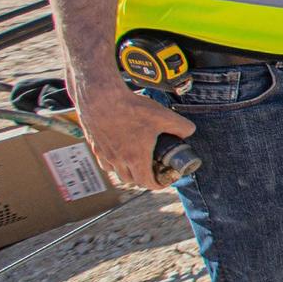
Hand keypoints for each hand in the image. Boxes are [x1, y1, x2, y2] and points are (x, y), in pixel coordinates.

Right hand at [70, 75, 195, 190]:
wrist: (101, 97)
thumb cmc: (131, 108)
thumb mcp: (164, 116)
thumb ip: (182, 127)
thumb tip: (188, 132)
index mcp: (135, 158)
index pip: (146, 183)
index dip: (158, 184)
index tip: (164, 180)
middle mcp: (118, 160)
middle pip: (131, 180)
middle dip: (144, 179)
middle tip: (153, 170)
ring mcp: (104, 153)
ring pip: (116, 172)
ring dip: (127, 172)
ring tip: (136, 162)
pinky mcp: (94, 145)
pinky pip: (104, 162)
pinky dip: (113, 163)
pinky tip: (119, 152)